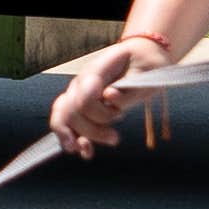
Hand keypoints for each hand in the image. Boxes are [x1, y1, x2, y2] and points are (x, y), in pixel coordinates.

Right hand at [45, 33, 179, 153]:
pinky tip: (80, 151)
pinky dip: (68, 138)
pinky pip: (63, 121)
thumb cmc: (144, 66)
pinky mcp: (78, 105)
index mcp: (96, 71)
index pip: (86, 97)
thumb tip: (109, 97)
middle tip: (115, 138)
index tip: (119, 117)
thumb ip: (129, 90)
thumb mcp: (146, 76)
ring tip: (90, 151)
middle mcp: (81, 82)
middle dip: (92, 130)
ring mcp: (76, 93)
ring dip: (77, 137)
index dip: (98, 113)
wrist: (139, 57)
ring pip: (63, 117)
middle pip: (73, 111)